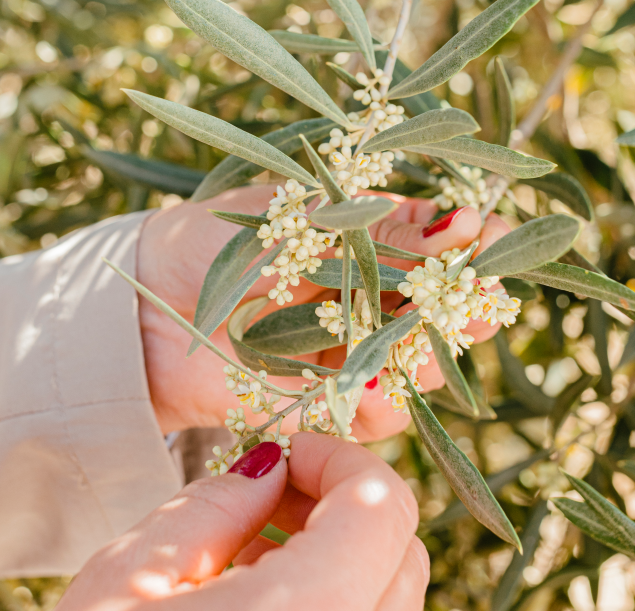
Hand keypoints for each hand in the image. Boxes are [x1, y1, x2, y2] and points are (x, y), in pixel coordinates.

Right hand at [59, 433, 428, 610]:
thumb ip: (213, 506)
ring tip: (254, 561)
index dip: (339, 457)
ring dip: (344, 560)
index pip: (382, 503)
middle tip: (268, 499)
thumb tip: (268, 467)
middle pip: (401, 553)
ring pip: (391, 605)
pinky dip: (337, 610)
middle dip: (343, 505)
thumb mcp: (128, 581)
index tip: (286, 453)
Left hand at [137, 185, 510, 437]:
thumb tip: (461, 222)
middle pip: (436, 312)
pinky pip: (367, 414)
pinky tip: (370, 390)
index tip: (492, 242)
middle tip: (479, 302)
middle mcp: (362, 301)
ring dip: (425, 359)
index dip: (468, 247)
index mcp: (361, 244)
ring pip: (413, 368)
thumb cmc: (213, 242)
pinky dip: (377, 404)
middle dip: (463, 308)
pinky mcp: (318, 403)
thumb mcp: (299, 221)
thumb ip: (378, 231)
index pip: (435, 246)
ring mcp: (344, 355)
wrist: (142, 303)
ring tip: (418, 347)